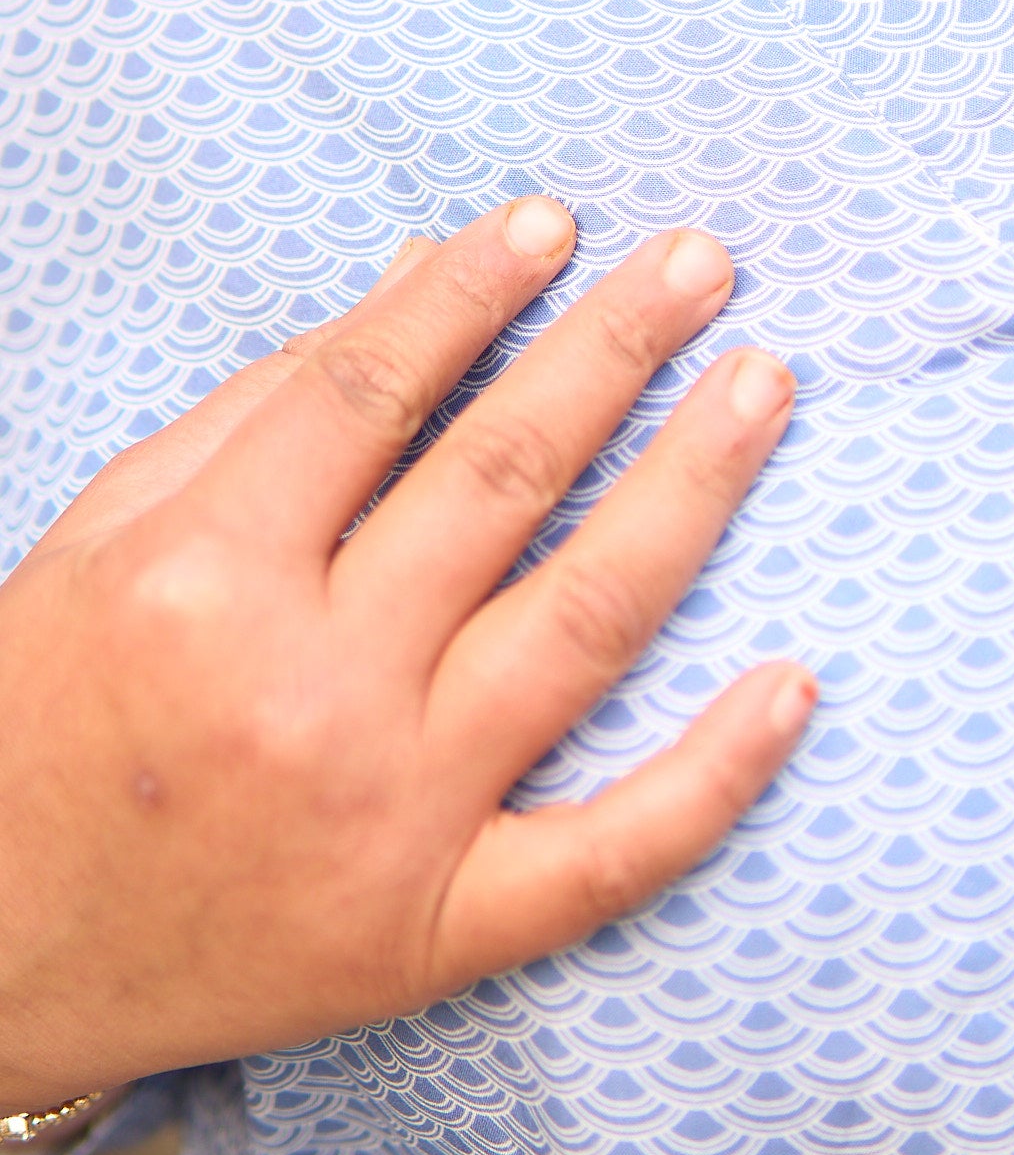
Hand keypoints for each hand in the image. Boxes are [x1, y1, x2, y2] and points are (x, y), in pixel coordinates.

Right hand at [0, 200, 811, 1112]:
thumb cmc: (41, 720)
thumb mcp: (105, 537)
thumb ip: (260, 407)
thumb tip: (414, 281)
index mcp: (202, 580)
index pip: (374, 392)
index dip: (471, 292)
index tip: (551, 224)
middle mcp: (309, 692)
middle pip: (505, 478)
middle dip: (615, 348)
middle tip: (700, 266)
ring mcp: (392, 820)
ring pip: (588, 623)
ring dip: (693, 488)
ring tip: (762, 388)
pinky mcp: (443, 931)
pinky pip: (616, 853)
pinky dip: (720, 773)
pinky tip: (797, 680)